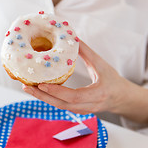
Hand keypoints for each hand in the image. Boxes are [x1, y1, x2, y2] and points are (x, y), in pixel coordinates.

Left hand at [22, 40, 147, 124]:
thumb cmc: (113, 80)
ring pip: (59, 106)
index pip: (73, 96)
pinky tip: (38, 90)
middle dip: (42, 96)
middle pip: (61, 104)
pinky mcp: (77, 111)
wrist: (122, 99)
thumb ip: (87, 52)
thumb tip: (72, 37)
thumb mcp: (102, 65)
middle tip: (26, 86)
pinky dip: (48, 98)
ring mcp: (82, 111)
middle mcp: (89, 106)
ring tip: (27, 87)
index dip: (57, 91)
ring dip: (42, 98)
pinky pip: (60, 105)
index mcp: (97, 94)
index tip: (41, 84)